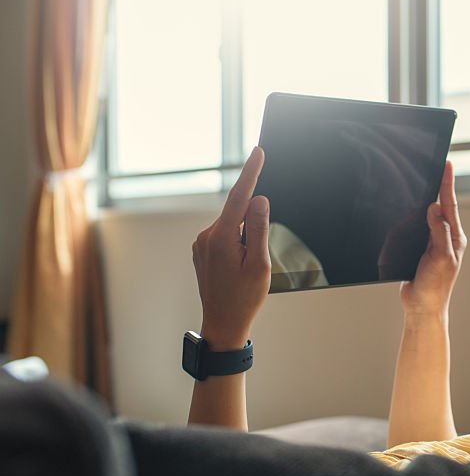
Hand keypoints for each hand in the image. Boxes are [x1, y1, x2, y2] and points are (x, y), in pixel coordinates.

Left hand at [192, 147, 271, 350]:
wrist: (223, 323)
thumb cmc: (244, 297)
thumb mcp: (260, 263)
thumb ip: (259, 228)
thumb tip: (259, 200)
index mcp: (222, 237)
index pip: (239, 196)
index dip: (251, 173)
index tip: (258, 152)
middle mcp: (207, 236)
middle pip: (238, 213)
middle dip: (254, 225)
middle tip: (257, 259)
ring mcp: (201, 244)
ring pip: (232, 226)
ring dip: (246, 239)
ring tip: (247, 271)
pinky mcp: (202, 251)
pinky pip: (226, 237)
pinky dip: (238, 244)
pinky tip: (239, 269)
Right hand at [400, 161, 466, 315]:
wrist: (422, 308)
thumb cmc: (435, 288)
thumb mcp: (440, 258)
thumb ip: (438, 232)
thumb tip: (434, 207)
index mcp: (454, 238)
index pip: (449, 205)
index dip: (446, 183)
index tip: (446, 164)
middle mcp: (445, 238)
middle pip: (440, 206)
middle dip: (437, 186)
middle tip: (437, 165)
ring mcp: (432, 244)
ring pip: (426, 216)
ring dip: (425, 200)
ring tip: (425, 180)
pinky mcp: (419, 250)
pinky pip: (414, 229)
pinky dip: (412, 218)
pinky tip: (410, 209)